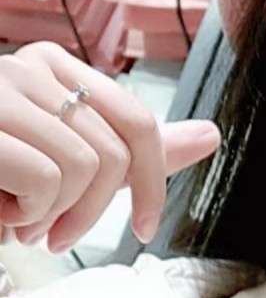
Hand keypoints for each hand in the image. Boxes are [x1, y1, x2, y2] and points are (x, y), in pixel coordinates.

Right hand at [0, 42, 219, 253]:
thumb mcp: (65, 155)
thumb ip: (134, 148)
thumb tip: (212, 135)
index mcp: (57, 68)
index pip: (138, 121)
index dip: (155, 179)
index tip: (146, 225)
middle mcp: (30, 66)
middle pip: (116, 152)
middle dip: (92, 211)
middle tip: (52, 231)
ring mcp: (0, 90)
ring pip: (84, 169)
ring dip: (51, 217)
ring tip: (14, 216)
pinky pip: (45, 180)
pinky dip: (22, 217)